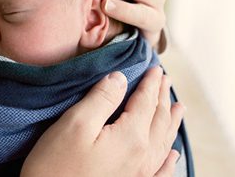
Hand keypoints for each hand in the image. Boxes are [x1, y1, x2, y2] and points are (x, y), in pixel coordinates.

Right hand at [21, 67, 184, 176]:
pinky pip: (160, 171)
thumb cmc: (56, 166)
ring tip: (178, 108)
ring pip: (164, 143)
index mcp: (130, 137)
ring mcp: (139, 175)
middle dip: (162, 97)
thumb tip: (121, 79)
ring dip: (171, 122)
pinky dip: (169, 160)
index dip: (150, 83)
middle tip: (165, 80)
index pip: (146, 102)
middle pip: (158, 120)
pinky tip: (173, 155)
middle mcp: (142, 157)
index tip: (155, 69)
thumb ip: (102, 98)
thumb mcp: (76, 123)